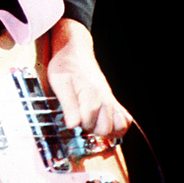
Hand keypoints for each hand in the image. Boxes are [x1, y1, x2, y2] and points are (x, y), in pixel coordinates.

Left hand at [47, 18, 131, 139]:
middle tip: (79, 121)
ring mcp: (110, 99)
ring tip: (91, 124)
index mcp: (91, 93)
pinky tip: (103, 124)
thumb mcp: (59, 82)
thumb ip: (67, 104)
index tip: (68, 118)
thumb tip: (72, 125)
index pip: (88, 122)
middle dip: (90, 129)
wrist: (74, 51)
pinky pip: (124, 120)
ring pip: (118, 127)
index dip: (76, 124)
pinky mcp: (112, 100)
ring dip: (104, 131)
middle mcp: (105, 98)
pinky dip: (117, 127)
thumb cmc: (65, 64)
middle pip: (105, 128)